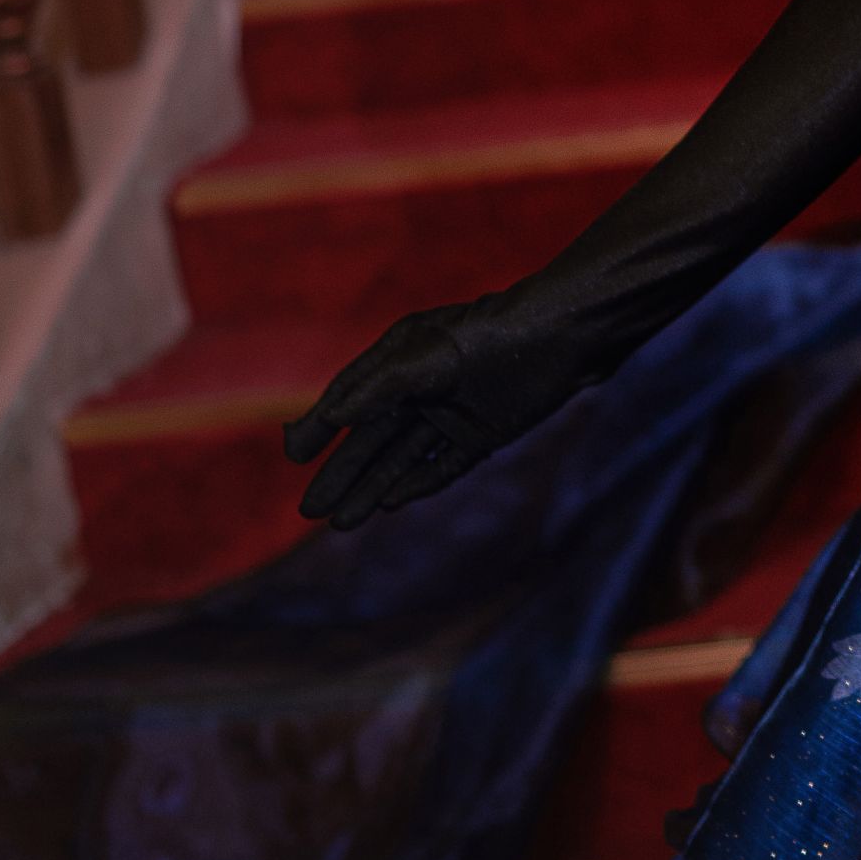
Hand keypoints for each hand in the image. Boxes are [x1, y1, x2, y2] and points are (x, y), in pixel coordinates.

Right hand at [282, 288, 583, 528]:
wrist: (566, 336)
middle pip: (372, 437)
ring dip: (371, 488)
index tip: (294, 457)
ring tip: (340, 523)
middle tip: (308, 511)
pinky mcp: (484, 434)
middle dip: (341, 473)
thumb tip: (332, 415)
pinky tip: (387, 505)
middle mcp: (422, 386)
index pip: (350, 398)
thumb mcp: (428, 358)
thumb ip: (379, 387)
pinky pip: (441, 466)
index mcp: (401, 355)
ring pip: (402, 458)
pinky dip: (415, 484)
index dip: (321, 427)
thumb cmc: (493, 336)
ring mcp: (453, 412)